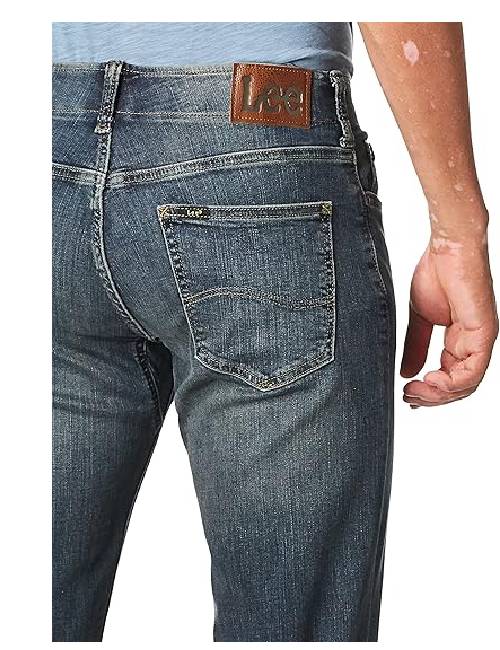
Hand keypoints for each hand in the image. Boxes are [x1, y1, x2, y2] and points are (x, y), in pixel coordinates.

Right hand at [401, 232, 497, 406]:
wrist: (448, 247)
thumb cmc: (436, 273)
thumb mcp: (420, 319)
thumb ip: (416, 347)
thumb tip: (406, 373)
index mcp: (460, 342)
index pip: (449, 378)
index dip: (429, 392)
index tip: (407, 394)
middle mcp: (474, 344)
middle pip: (458, 387)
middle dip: (431, 397)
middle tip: (409, 397)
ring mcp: (481, 340)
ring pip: (466, 384)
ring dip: (439, 394)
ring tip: (416, 390)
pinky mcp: (484, 334)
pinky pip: (473, 370)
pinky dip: (452, 382)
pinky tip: (431, 378)